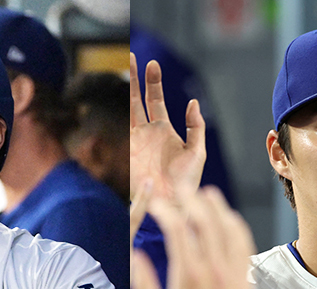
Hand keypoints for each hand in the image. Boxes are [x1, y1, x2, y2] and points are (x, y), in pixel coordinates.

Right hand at [130, 53, 205, 204]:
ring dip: (128, 90)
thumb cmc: (187, 183)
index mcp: (164, 129)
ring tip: (126, 67)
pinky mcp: (127, 153)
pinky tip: (122, 101)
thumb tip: (192, 102)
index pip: (156, 100)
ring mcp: (135, 141)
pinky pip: (121, 131)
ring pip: (129, 110)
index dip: (153, 82)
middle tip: (131, 56)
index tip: (151, 64)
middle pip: (139, 99)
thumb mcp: (197, 153)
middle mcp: (148, 132)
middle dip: (136, 79)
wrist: (173, 205)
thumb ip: (196, 127)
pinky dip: (120, 116)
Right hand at [131, 186, 255, 288]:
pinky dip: (235, 226)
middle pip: (206, 220)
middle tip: (182, 188)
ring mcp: (233, 273)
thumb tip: (134, 255)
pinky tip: (229, 220)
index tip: (157, 205)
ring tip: (208, 195)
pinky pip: (244, 244)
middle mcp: (213, 269)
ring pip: (229, 228)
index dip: (166, 211)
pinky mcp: (245, 279)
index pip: (178, 229)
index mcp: (188, 275)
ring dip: (217, 207)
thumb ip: (143, 284)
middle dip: (193, 198)